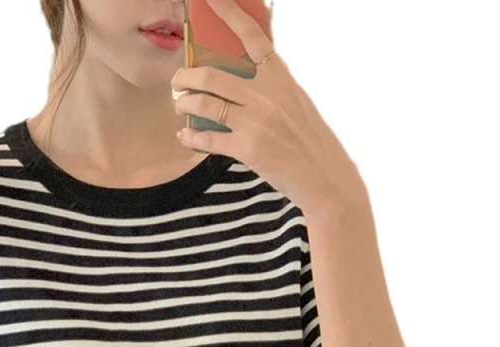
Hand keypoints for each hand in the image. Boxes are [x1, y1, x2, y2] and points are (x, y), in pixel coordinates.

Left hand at [171, 0, 362, 216]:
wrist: (323, 175)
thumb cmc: (307, 137)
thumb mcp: (294, 98)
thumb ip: (271, 80)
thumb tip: (243, 65)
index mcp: (280, 76)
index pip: (251, 36)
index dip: (228, 14)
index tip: (209, 0)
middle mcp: (266, 94)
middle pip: (212, 74)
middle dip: (185, 76)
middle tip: (176, 81)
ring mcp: (256, 121)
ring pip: (204, 104)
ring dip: (184, 104)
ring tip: (179, 105)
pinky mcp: (248, 149)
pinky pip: (208, 139)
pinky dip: (191, 138)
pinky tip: (184, 136)